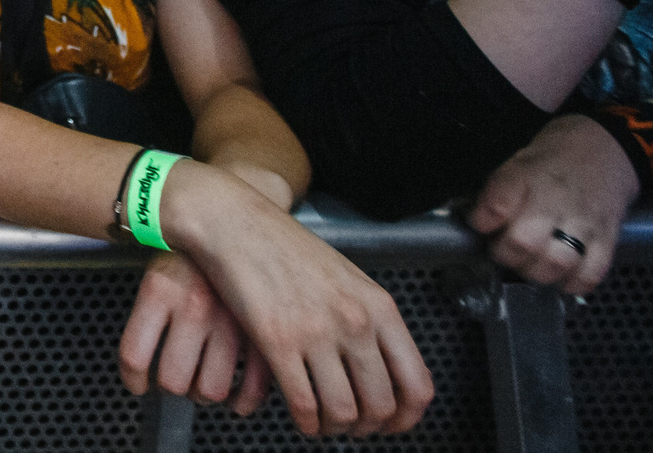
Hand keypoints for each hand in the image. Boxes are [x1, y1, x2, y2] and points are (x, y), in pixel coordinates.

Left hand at [120, 250, 271, 415]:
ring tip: (203, 383)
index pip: (134, 356)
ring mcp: (232, 318)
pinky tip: (236, 395)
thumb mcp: (156, 274)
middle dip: (172, 387)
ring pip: (211, 390)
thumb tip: (142, 372)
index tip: (139, 385)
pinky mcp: (264, 328)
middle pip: (172, 380)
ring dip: (205, 394)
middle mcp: (194, 305)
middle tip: (176, 380)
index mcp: (159, 289)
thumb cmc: (190, 253)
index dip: (133, 380)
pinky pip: (254, 386)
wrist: (233, 216)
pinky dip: (244, 401)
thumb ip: (149, 320)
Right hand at [158, 162, 434, 435]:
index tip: (392, 425)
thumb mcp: (347, 278)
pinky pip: (304, 405)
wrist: (236, 224)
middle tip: (352, 427)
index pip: (417, 385)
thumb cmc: (287, 249)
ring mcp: (316, 333)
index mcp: (379, 307)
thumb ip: (370, 321)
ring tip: (325, 423)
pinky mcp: (278, 342)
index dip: (407, 419)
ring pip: (343, 412)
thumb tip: (385, 371)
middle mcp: (354, 322)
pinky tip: (301, 418)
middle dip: (367, 428)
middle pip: (381, 406)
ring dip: (335, 429)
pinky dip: (306, 424)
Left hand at [467, 113, 639, 296]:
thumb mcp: (517, 162)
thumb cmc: (553, 159)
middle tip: (505, 251)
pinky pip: (592, 273)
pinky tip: (562, 276)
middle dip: (507, 255)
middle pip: (525, 242)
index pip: (497, 203)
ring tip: (531, 265)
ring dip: (537, 273)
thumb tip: (478, 224)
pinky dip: (573, 283)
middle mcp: (557, 199)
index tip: (479, 225)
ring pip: (557, 263)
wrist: (605, 149)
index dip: (481, 221)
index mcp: (528, 175)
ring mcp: (585, 221)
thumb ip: (497, 192)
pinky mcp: (608, 239)